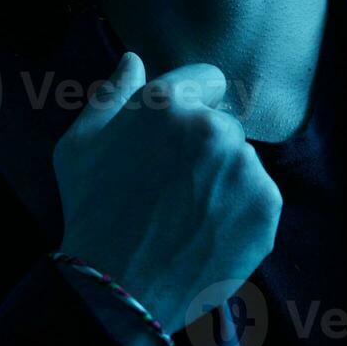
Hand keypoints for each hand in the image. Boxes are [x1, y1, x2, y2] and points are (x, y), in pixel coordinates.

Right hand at [52, 52, 281, 340]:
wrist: (121, 285)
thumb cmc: (93, 211)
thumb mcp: (80, 144)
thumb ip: (112, 94)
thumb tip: (134, 60)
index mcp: (168, 102)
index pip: (208, 78)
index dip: (191, 104)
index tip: (176, 135)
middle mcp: (212, 126)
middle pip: (223, 123)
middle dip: (203, 145)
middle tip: (172, 184)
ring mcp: (244, 166)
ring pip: (240, 160)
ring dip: (223, 177)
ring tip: (187, 212)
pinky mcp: (266, 204)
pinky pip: (258, 193)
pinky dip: (239, 208)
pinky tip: (207, 228)